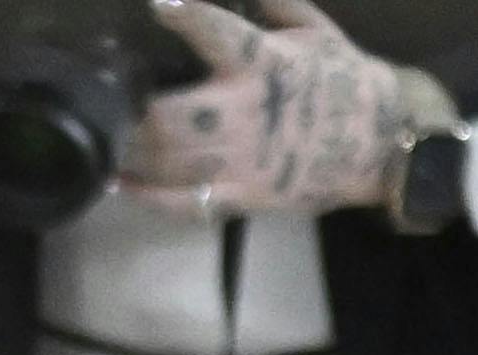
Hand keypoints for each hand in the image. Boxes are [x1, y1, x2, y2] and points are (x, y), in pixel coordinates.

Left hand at [120, 0, 418, 218]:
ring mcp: (241, 159)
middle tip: (108, 103)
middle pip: (169, 115)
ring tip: (104, 140)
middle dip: (132, 111)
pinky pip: (183, 203)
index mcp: (267, 63)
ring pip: (166, 160)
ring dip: (129, 152)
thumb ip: (276, 6)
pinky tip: (120, 182)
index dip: (186, 16)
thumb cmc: (344, 79)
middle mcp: (247, 111)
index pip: (219, 33)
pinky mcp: (240, 195)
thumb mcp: (317, 32)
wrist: (382, 141)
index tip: (158, 4)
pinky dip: (146, 196)